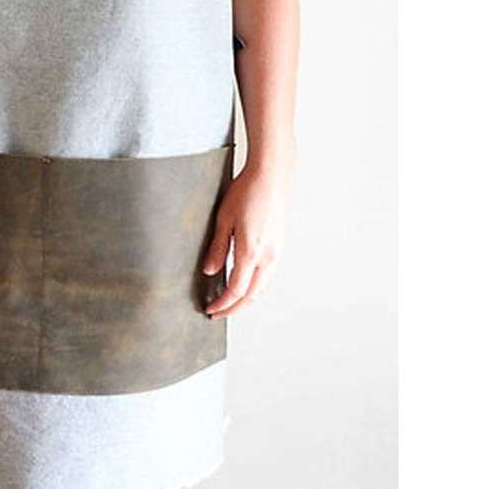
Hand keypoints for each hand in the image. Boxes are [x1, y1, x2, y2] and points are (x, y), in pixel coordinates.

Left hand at [201, 163, 289, 317]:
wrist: (271, 176)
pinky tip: (244, 282)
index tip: (211, 309)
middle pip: (251, 295)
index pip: (236, 290)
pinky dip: (254, 285)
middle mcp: (268, 256)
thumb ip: (217, 248)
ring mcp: (276, 251)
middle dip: (235, 308)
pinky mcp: (279, 245)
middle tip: (219, 313)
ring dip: (246, 298)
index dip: (223, 304)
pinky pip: (267, 275)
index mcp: (251, 252)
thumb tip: (209, 271)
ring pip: (261, 287)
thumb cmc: (247, 191)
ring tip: (229, 301)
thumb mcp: (224, 220)